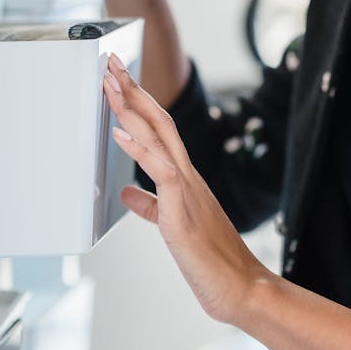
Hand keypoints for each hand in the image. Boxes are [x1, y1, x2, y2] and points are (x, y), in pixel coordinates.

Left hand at [102, 53, 267, 322]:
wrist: (240, 287)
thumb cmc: (211, 261)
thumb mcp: (171, 226)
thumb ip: (150, 205)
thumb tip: (128, 192)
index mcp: (185, 179)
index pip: (159, 129)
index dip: (138, 102)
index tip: (120, 79)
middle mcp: (188, 176)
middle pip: (158, 121)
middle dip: (133, 90)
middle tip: (111, 63)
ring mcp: (187, 190)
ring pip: (158, 137)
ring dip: (131, 108)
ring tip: (110, 83)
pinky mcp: (182, 210)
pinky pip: (160, 171)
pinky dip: (139, 148)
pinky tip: (120, 132)